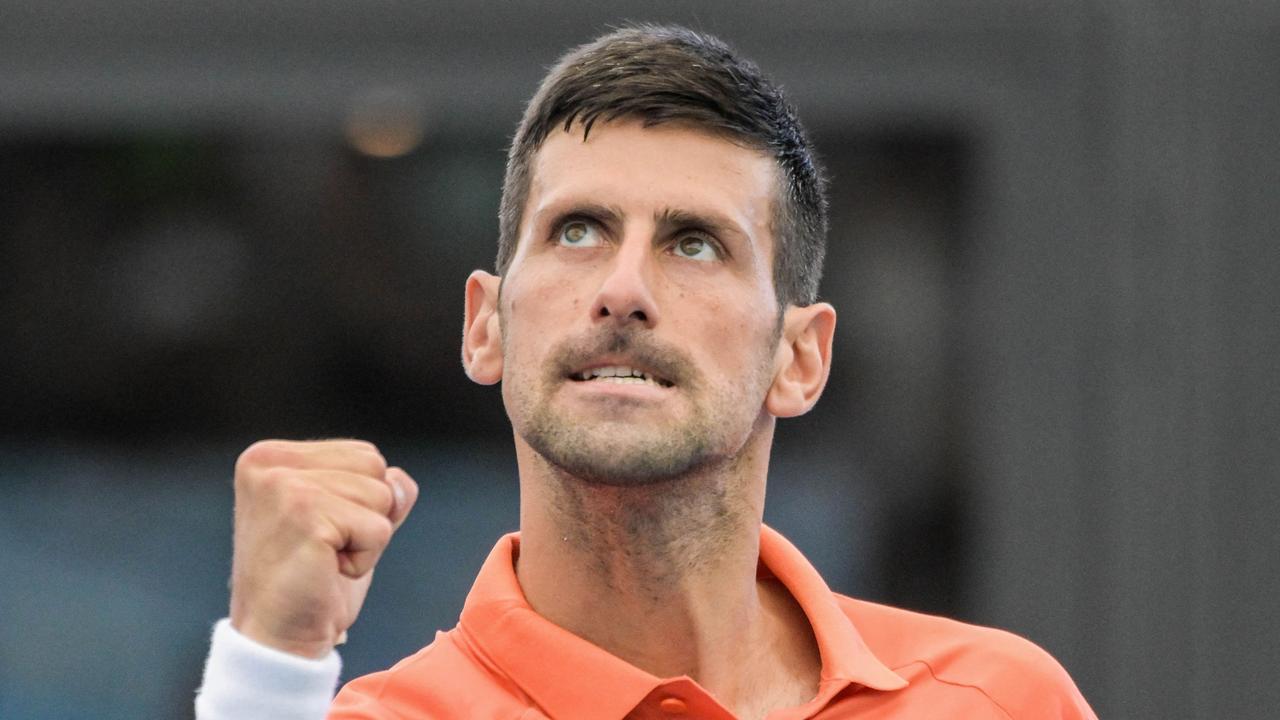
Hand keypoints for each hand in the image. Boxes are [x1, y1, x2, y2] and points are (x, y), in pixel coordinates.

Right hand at [228, 439, 418, 658]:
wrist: (278, 640)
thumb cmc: (312, 582)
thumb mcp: (348, 520)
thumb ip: (378, 489)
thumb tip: (400, 483)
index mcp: (270, 457)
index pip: (364, 454)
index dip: (361, 502)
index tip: (320, 533)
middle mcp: (269, 464)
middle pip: (375, 467)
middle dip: (366, 515)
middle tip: (324, 550)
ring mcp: (284, 486)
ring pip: (382, 495)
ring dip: (365, 539)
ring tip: (324, 560)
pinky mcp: (304, 514)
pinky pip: (378, 529)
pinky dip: (364, 560)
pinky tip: (326, 573)